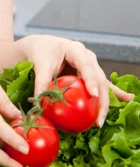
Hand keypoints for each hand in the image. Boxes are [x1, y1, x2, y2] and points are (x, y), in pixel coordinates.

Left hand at [17, 35, 134, 126]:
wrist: (42, 46)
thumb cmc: (41, 51)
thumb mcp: (40, 64)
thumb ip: (41, 82)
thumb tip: (39, 103)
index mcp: (75, 50)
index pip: (85, 65)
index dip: (91, 80)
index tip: (93, 94)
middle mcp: (87, 57)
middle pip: (98, 78)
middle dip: (100, 98)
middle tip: (97, 117)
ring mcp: (91, 66)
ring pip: (102, 84)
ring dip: (104, 102)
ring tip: (101, 120)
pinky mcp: (90, 74)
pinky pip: (103, 84)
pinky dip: (114, 93)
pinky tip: (127, 99)